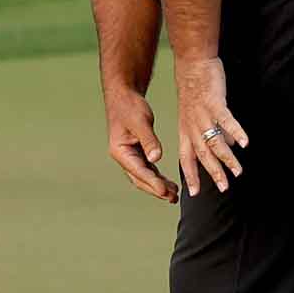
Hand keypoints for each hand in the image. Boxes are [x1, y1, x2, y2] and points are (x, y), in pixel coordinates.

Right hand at [103, 89, 177, 203]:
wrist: (123, 94)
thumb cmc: (129, 106)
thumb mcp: (140, 122)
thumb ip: (149, 140)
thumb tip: (156, 159)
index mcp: (120, 151)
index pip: (138, 171)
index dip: (152, 183)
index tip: (165, 192)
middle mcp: (123, 156)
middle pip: (140, 179)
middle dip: (156, 189)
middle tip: (172, 198)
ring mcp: (129, 155)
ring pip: (144, 176)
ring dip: (158, 185)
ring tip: (173, 195)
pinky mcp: (136, 151)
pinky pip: (147, 169)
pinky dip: (157, 177)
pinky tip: (167, 183)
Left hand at [173, 56, 249, 196]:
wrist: (192, 64)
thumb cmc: (195, 90)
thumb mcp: (195, 115)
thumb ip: (210, 132)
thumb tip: (229, 146)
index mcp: (186, 130)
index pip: (186, 158)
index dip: (191, 176)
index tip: (194, 194)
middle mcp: (192, 126)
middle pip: (202, 154)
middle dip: (213, 173)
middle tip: (223, 188)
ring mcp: (203, 115)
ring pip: (215, 142)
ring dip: (227, 158)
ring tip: (238, 172)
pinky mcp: (214, 102)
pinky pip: (226, 120)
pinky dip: (236, 131)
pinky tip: (245, 143)